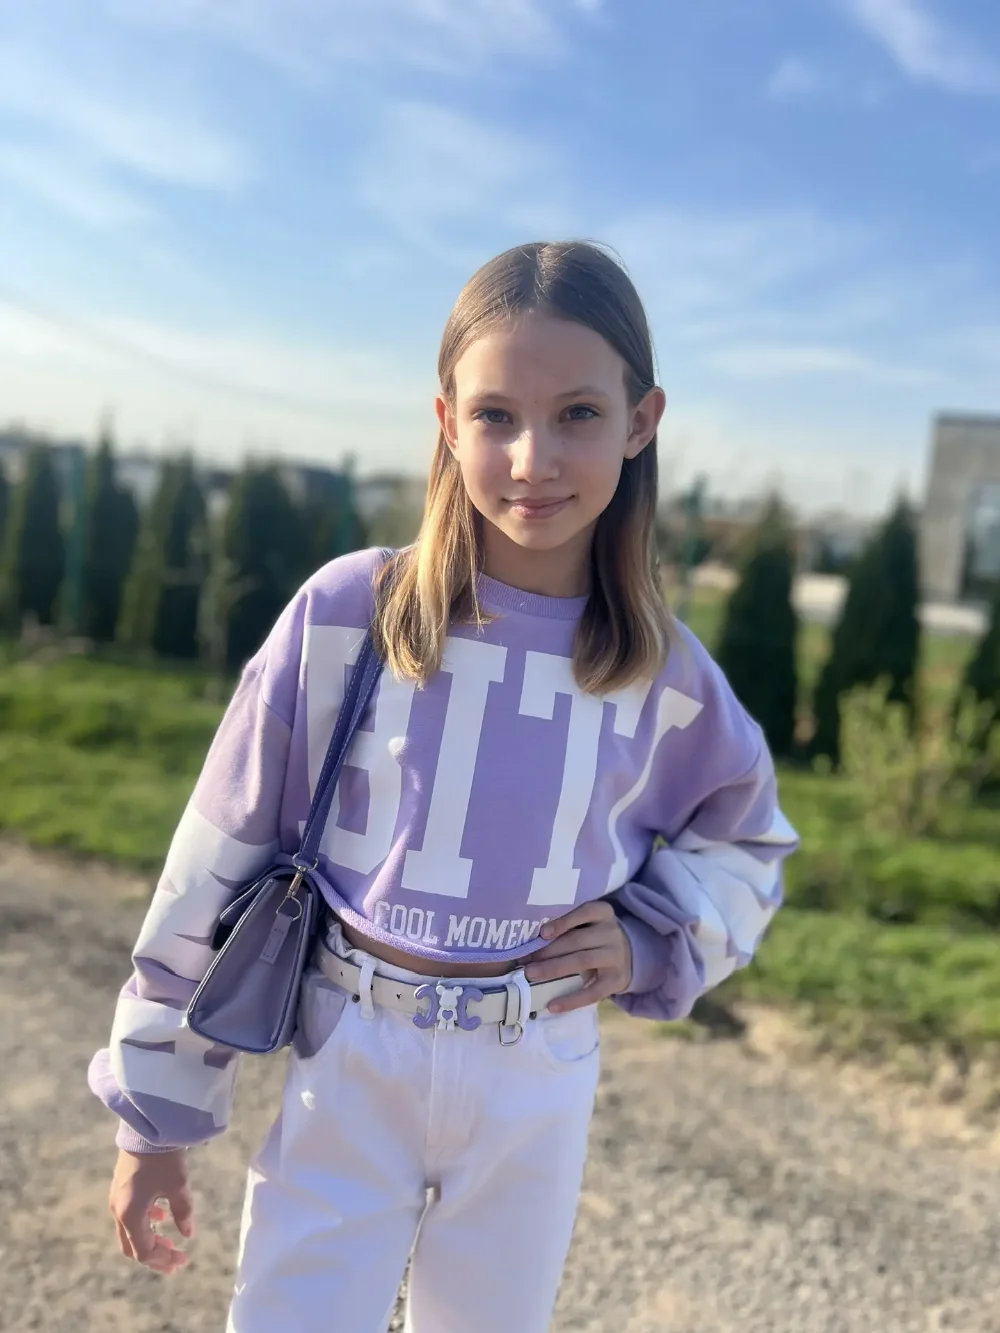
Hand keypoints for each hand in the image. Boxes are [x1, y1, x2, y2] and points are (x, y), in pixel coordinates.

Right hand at [109, 1147, 193, 1275]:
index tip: (183, 1260)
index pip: (144, 1251)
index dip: (163, 1260)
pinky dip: (145, 1222)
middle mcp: (118, 1210)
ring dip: (150, 1239)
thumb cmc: (163, 1156)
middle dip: (155, 1255)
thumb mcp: (178, 1184)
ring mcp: (116, 1198)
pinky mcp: (120, 1186)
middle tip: (175, 1259)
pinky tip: (161, 1214)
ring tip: (170, 1240)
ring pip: (130, 1231)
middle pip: (132, 1246)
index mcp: (130, 1214)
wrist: (146, 1125)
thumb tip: (188, 1234)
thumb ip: (183, 1212)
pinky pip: (129, 1214)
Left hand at [524, 899, 631, 1012]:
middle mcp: (612, 932)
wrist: (631, 954)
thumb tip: (532, 942)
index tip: (543, 933)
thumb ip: (568, 928)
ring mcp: (616, 956)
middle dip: (549, 950)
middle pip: (577, 940)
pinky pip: (592, 992)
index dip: (563, 922)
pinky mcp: (616, 980)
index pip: (584, 912)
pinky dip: (571, 1000)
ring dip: (554, 969)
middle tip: (525, 960)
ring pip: (582, 961)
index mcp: (603, 913)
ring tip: (531, 975)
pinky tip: (553, 1005)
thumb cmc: (597, 936)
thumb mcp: (589, 923)